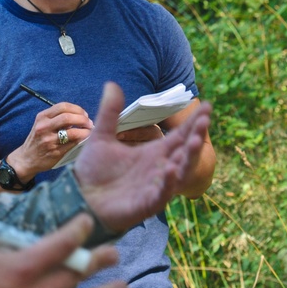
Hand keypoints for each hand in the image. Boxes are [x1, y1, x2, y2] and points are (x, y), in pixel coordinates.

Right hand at [8, 102, 92, 180]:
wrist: (27, 158)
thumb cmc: (38, 139)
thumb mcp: (42, 124)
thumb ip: (56, 118)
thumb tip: (80, 116)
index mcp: (42, 117)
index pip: (63, 107)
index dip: (77, 109)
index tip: (84, 114)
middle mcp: (44, 127)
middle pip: (68, 117)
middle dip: (82, 119)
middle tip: (89, 122)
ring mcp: (49, 140)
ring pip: (72, 132)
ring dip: (85, 131)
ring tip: (89, 131)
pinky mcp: (55, 152)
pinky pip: (73, 144)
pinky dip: (81, 140)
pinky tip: (84, 139)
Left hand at [74, 82, 211, 231]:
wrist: (81, 198)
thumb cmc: (95, 170)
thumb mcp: (102, 137)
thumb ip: (109, 113)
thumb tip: (111, 83)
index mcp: (153, 153)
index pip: (179, 135)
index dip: (193, 122)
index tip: (206, 105)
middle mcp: (159, 168)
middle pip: (184, 151)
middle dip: (195, 136)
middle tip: (204, 120)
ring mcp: (154, 187)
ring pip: (178, 173)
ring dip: (187, 158)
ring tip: (194, 141)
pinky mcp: (145, 204)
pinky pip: (160, 195)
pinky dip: (167, 184)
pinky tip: (170, 169)